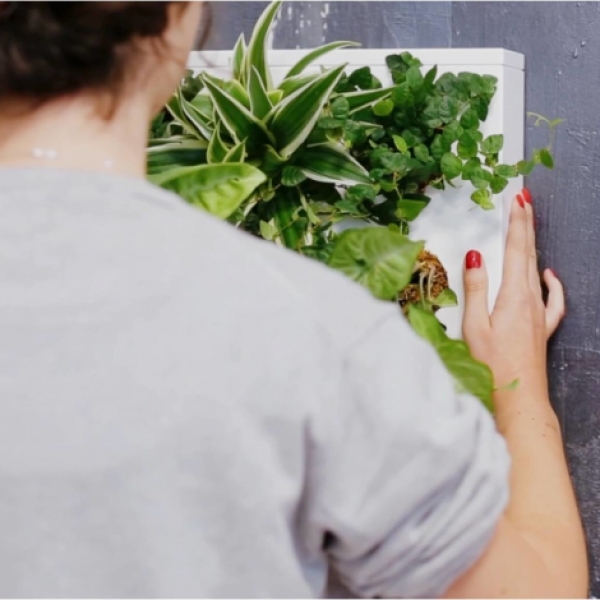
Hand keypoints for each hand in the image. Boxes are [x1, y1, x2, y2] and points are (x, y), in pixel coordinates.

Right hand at [461, 189, 564, 395]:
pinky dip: (551, 282)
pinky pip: (552, 298)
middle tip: (524, 200)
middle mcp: (531, 300)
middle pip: (528, 253)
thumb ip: (476, 288)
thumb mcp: (474, 326)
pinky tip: (549, 276)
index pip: (515, 250)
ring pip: (536, 269)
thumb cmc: (491, 366)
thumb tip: (476, 255)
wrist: (519, 398)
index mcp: (513, 296)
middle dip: (526, 224)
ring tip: (529, 226)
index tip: (517, 199)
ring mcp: (540, 313)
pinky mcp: (542, 327)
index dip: (516, 223)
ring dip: (532, 246)